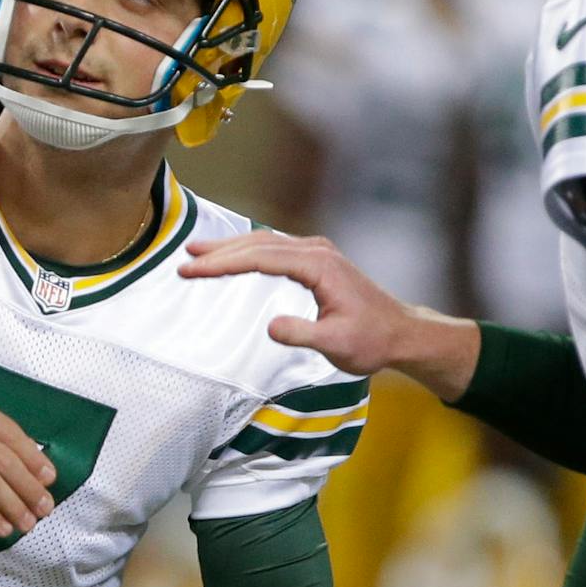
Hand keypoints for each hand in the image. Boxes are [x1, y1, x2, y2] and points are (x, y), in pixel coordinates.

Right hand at [178, 233, 479, 398]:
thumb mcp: (338, 344)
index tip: (193, 269)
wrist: (401, 333)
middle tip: (184, 259)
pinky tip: (233, 256)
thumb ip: (304, 334)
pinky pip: (276, 249)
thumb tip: (271, 327)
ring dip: (231, 247)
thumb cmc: (372, 340)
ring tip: (198, 252)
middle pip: (259, 243)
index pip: (261, 257)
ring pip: (266, 242)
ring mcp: (318, 253)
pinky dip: (249, 250)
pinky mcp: (318, 261)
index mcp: (319, 266)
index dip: (224, 263)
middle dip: (219, 251)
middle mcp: (317, 251)